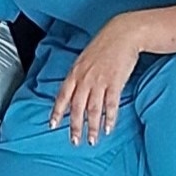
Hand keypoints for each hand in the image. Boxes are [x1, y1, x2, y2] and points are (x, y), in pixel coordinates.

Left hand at [49, 14, 143, 145]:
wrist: (123, 33)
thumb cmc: (105, 45)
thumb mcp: (85, 58)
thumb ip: (79, 75)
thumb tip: (75, 91)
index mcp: (75, 72)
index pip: (62, 96)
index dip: (57, 112)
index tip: (52, 125)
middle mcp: (85, 78)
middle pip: (77, 107)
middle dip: (75, 126)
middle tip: (74, 141)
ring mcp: (100, 81)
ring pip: (93, 109)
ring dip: (92, 127)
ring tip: (92, 141)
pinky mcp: (115, 82)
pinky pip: (111, 105)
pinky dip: (109, 119)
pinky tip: (107, 129)